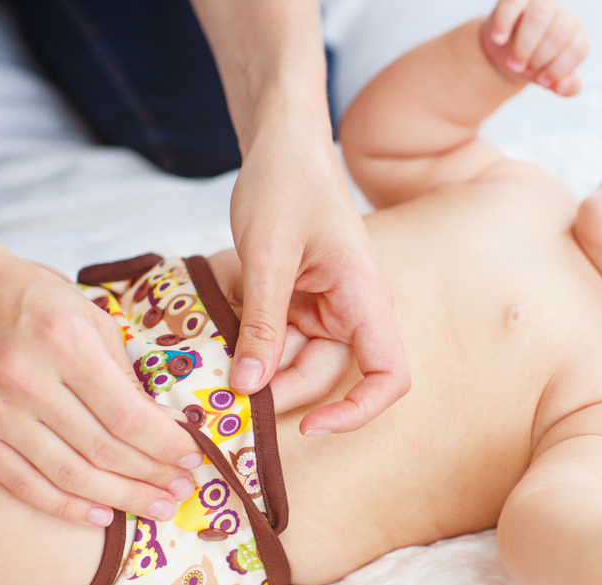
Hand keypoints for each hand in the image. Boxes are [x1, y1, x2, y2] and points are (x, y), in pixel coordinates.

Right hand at [0, 254, 201, 525]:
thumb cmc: (42, 302)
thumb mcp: (96, 321)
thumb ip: (128, 377)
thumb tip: (166, 428)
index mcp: (66, 344)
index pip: (127, 415)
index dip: (165, 445)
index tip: (193, 458)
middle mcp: (27, 380)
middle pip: (102, 449)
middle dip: (151, 476)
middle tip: (182, 490)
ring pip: (68, 474)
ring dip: (121, 498)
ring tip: (157, 507)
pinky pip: (24, 484)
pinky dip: (66, 506)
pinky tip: (102, 515)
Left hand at [228, 134, 409, 433]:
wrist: (281, 141)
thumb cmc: (286, 182)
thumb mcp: (267, 255)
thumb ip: (263, 324)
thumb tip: (248, 389)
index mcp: (364, 296)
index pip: (389, 376)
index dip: (357, 412)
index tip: (308, 426)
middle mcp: (353, 308)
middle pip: (328, 375)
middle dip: (280, 388)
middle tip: (223, 393)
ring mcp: (327, 305)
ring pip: (298, 360)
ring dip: (259, 365)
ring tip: (213, 357)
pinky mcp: (302, 300)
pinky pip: (281, 337)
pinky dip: (252, 341)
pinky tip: (221, 333)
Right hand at [482, 0, 588, 95]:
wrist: (507, 52)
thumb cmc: (535, 63)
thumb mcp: (552, 78)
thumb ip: (566, 87)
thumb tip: (563, 88)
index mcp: (575, 35)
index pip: (577, 49)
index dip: (560, 69)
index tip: (542, 81)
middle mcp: (561, 15)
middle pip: (558, 34)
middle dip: (540, 58)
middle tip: (525, 71)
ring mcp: (540, 4)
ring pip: (539, 18)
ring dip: (525, 46)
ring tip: (513, 64)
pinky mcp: (516, 0)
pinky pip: (512, 4)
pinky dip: (504, 23)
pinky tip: (498, 40)